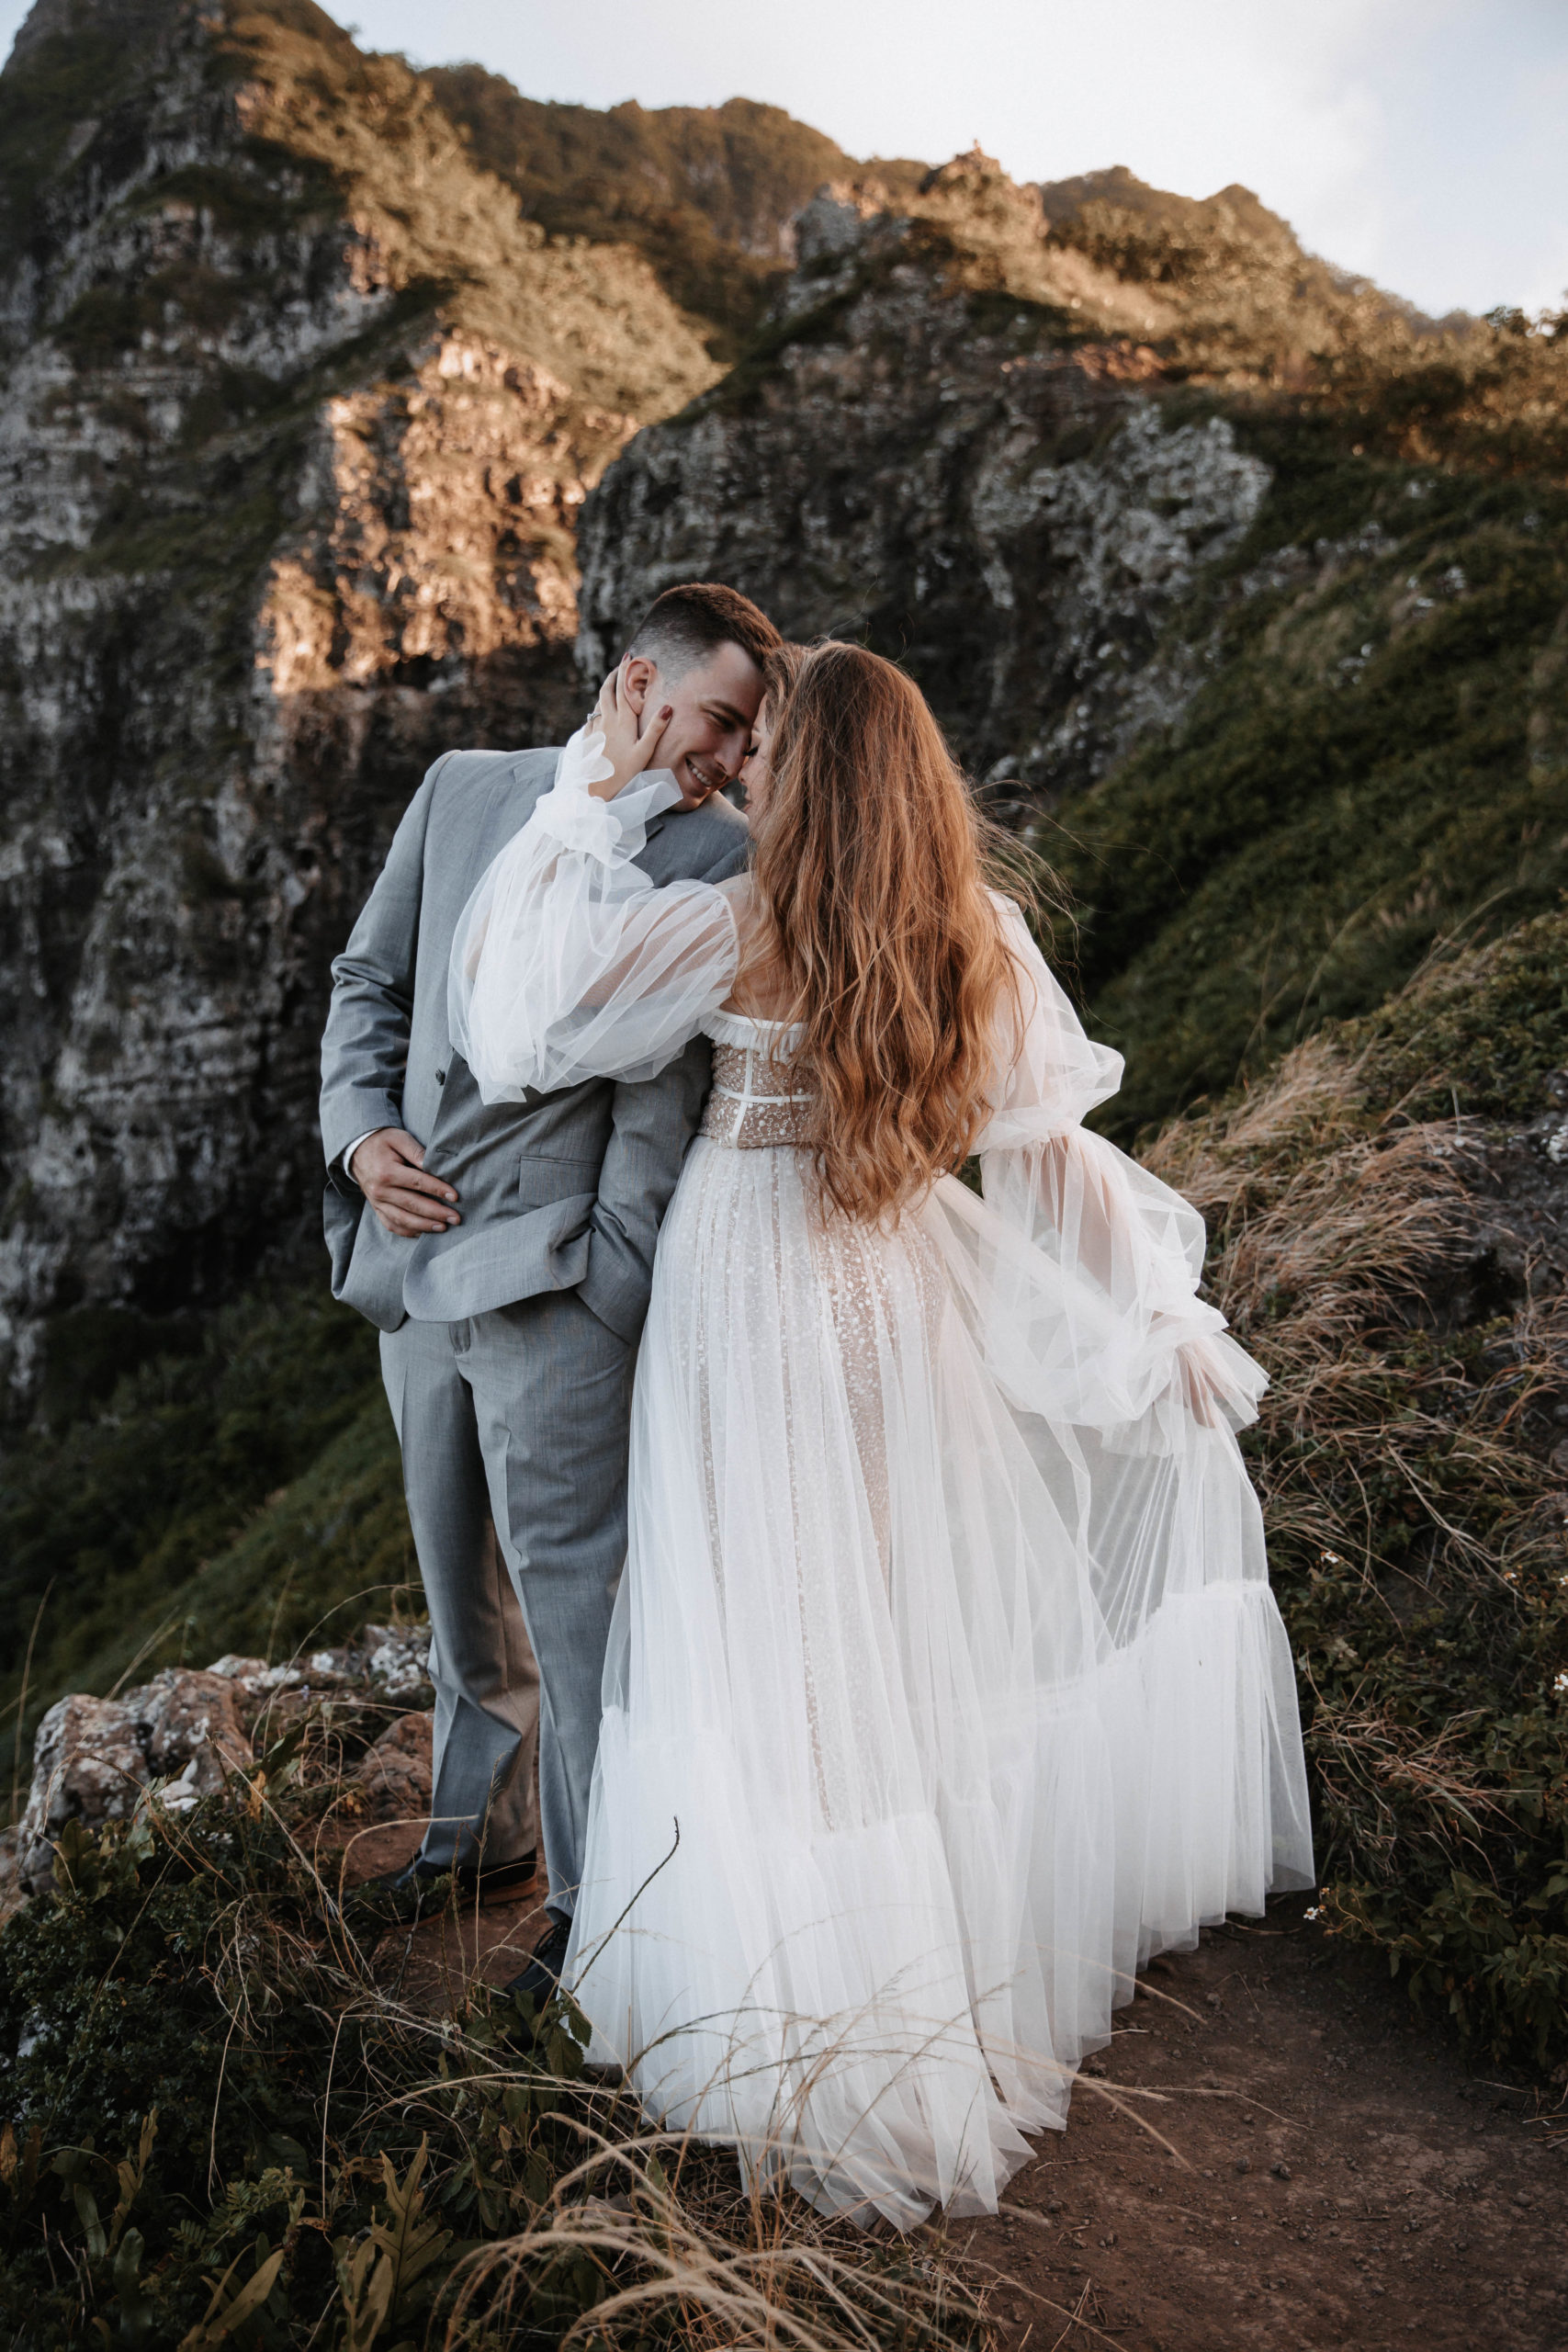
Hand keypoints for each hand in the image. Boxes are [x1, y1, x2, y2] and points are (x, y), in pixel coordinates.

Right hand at [353, 1129, 459, 1238]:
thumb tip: (434, 1166)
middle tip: (455, 1218)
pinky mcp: (376, 1208)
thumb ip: (417, 1151)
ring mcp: (376, 1202)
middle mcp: (380, 1190)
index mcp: (387, 1172)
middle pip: (412, 1205)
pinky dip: (407, 1231)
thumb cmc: (383, 1142)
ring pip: (402, 1219)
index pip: (418, 1183)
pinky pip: (391, 1224)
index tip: (455, 1197)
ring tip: (443, 1227)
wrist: (357, 1150)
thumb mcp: (399, 1138)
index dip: (438, 1190)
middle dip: (436, 1213)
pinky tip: (422, 1232)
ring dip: (424, 1226)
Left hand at [588, 660, 672, 800]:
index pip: (623, 689)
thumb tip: (667, 707)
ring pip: (598, 701)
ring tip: (612, 685)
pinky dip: (597, 707)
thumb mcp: (644, 751)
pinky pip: (591, 716)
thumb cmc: (624, 773)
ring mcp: (595, 728)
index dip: (625, 671)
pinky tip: (600, 711)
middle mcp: (606, 720)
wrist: (597, 788)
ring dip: (605, 689)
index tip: (629, 656)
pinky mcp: (588, 738)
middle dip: (613, 675)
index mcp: (622, 721)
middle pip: (606, 690)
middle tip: (620, 666)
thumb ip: (656, 729)